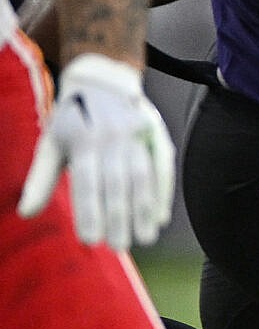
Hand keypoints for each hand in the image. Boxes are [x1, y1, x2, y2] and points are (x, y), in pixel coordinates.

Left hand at [16, 53, 174, 250]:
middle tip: (119, 247)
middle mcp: (113, 137)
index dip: (90, 213)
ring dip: (144, 210)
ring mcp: (138, 135)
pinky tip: (160, 217)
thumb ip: (41, 180)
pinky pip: (162, 169)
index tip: (90, 240)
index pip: (88, 184)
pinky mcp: (157, 136)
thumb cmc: (72, 119)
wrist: (103, 82)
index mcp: (83, 139)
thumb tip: (25, 214)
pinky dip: (163, 194)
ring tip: (144, 238)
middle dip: (119, 218)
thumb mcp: (51, 144)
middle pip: (117, 185)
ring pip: (142, 178)